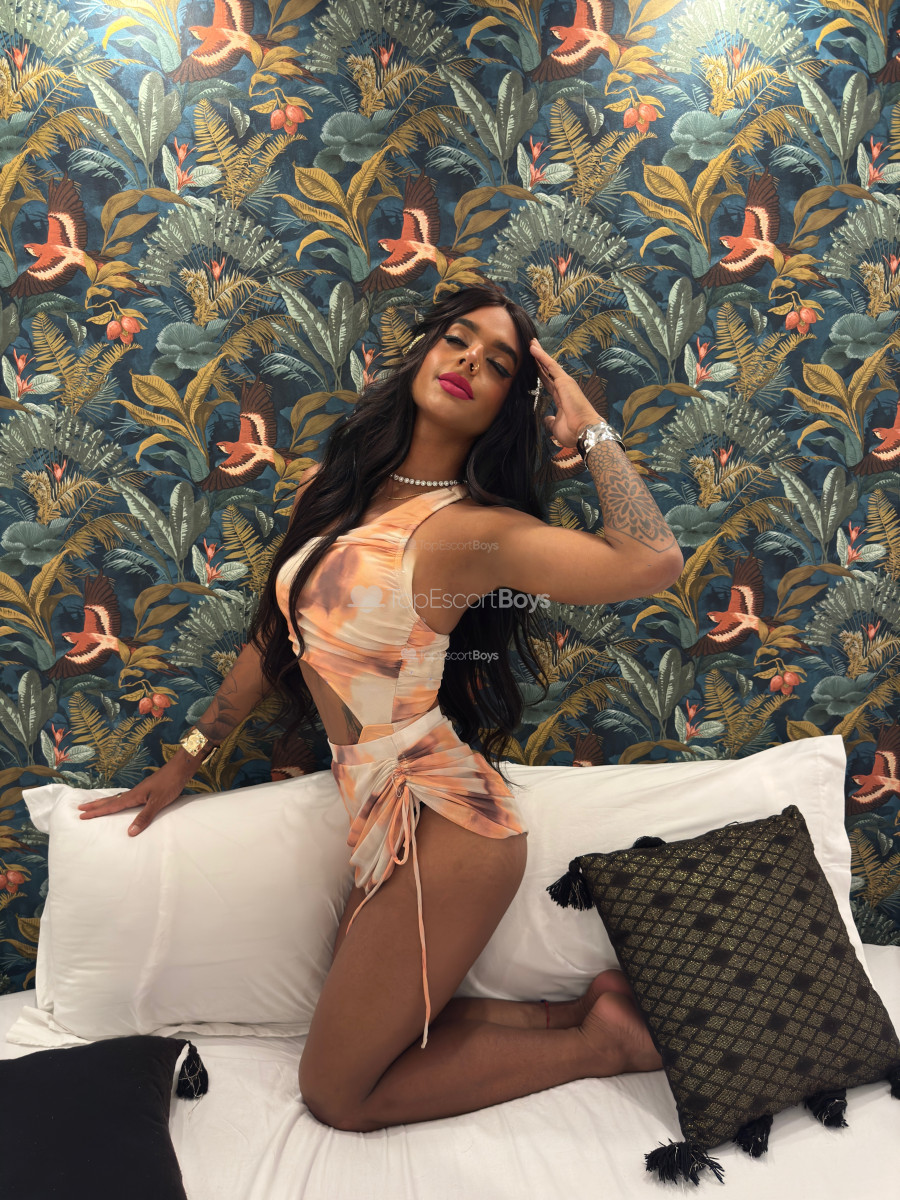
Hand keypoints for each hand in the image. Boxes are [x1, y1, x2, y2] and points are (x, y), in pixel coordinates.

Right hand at [76, 759, 191, 836]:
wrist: (180, 769)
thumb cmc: (170, 784)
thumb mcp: (158, 802)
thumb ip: (145, 817)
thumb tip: (130, 832)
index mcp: (133, 796)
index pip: (111, 806)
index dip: (97, 812)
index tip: (82, 814)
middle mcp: (133, 793)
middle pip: (110, 800)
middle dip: (95, 805)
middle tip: (80, 807)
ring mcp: (140, 791)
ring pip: (117, 798)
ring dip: (105, 802)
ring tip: (95, 805)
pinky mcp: (146, 790)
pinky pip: (126, 797)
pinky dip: (118, 801)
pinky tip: (121, 802)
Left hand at [529, 337, 600, 449]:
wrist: (584, 431)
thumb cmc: (573, 431)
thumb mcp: (556, 426)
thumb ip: (550, 420)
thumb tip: (546, 419)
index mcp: (561, 398)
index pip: (548, 382)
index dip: (540, 374)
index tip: (533, 366)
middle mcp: (563, 388)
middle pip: (547, 370)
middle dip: (538, 360)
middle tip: (531, 347)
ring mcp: (564, 383)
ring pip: (548, 364)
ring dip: (539, 353)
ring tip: (531, 342)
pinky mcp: (564, 380)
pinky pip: (550, 365)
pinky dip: (541, 356)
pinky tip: (533, 348)